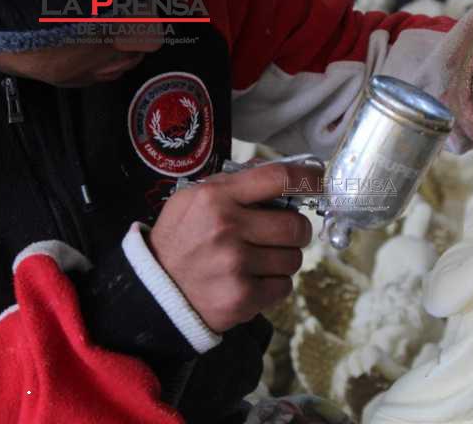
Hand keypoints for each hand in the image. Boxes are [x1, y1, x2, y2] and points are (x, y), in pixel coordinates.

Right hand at [149, 164, 322, 332]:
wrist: (154, 291)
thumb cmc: (180, 240)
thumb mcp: (193, 200)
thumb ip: (234, 185)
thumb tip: (280, 174)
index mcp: (216, 198)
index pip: (276, 178)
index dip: (306, 177)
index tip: (317, 180)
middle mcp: (227, 228)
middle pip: (296, 225)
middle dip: (296, 231)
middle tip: (281, 234)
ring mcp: (236, 265)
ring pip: (293, 259)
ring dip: (283, 259)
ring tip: (258, 260)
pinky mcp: (243, 297)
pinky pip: (284, 286)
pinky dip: (274, 285)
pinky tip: (251, 280)